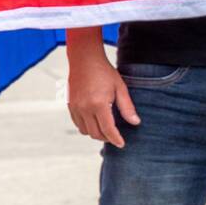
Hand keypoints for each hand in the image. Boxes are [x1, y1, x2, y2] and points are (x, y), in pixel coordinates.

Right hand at [66, 29, 139, 146]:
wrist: (85, 60)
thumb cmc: (105, 72)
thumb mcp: (120, 88)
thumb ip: (127, 107)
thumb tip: (135, 122)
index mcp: (98, 104)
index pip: (108, 129)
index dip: (115, 139)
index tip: (122, 144)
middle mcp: (84, 108)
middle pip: (95, 133)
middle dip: (107, 138)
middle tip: (116, 137)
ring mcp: (75, 108)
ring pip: (85, 131)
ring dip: (96, 134)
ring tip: (106, 130)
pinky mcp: (70, 106)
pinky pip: (78, 124)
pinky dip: (86, 127)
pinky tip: (95, 123)